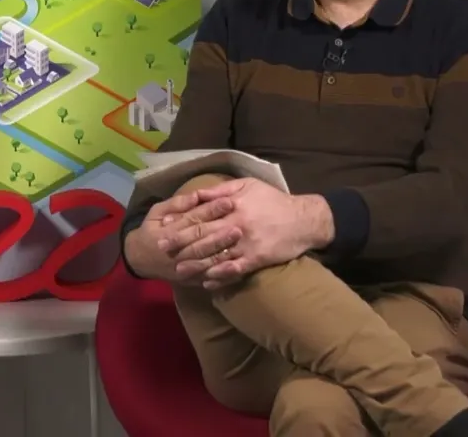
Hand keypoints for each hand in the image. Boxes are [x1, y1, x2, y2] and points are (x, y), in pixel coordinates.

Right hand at [124, 190, 236, 282]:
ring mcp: (183, 269)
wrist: (140, 259)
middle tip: (239, 225)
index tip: (228, 201)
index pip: (192, 221)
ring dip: (223, 252)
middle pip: (201, 242)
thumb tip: (197, 195)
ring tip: (239, 242)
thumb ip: (175, 204)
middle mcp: (176, 253)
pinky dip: (221, 273)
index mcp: (167, 234)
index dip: (210, 211)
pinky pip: (208, 278)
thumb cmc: (150, 231)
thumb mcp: (155, 212)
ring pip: (206, 261)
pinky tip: (235, 266)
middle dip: (220, 234)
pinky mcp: (190, 280)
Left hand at [158, 178, 321, 288]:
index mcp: (232, 206)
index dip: (181, 222)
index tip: (164, 227)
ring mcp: (247, 244)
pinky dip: (220, 277)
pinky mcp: (257, 259)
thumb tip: (196, 194)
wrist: (304, 219)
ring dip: (196, 264)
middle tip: (163, 250)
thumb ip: (220, 190)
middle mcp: (237, 225)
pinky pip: (235, 270)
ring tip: (179, 270)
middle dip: (182, 244)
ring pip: (217, 256)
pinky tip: (207, 282)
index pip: (201, 215)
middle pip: (204, 236)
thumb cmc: (273, 200)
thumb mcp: (247, 186)